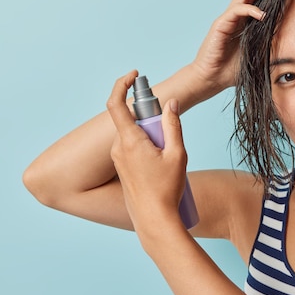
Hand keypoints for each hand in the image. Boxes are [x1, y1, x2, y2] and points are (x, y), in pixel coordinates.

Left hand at [107, 71, 186, 231]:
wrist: (154, 218)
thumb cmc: (166, 189)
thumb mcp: (178, 154)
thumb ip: (173, 125)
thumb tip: (170, 103)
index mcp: (130, 141)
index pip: (116, 104)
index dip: (122, 84)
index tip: (133, 75)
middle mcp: (118, 147)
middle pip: (131, 118)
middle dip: (150, 116)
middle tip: (168, 129)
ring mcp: (118, 158)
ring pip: (133, 133)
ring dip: (150, 133)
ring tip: (168, 153)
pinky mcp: (122, 167)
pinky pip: (132, 146)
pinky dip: (146, 144)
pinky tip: (161, 162)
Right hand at [192, 0, 274, 88]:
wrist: (212, 79)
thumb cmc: (233, 70)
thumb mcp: (259, 55)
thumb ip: (271, 46)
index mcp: (244, 21)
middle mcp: (235, 16)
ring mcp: (227, 19)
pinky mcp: (220, 25)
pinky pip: (236, 10)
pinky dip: (250, 9)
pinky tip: (263, 15)